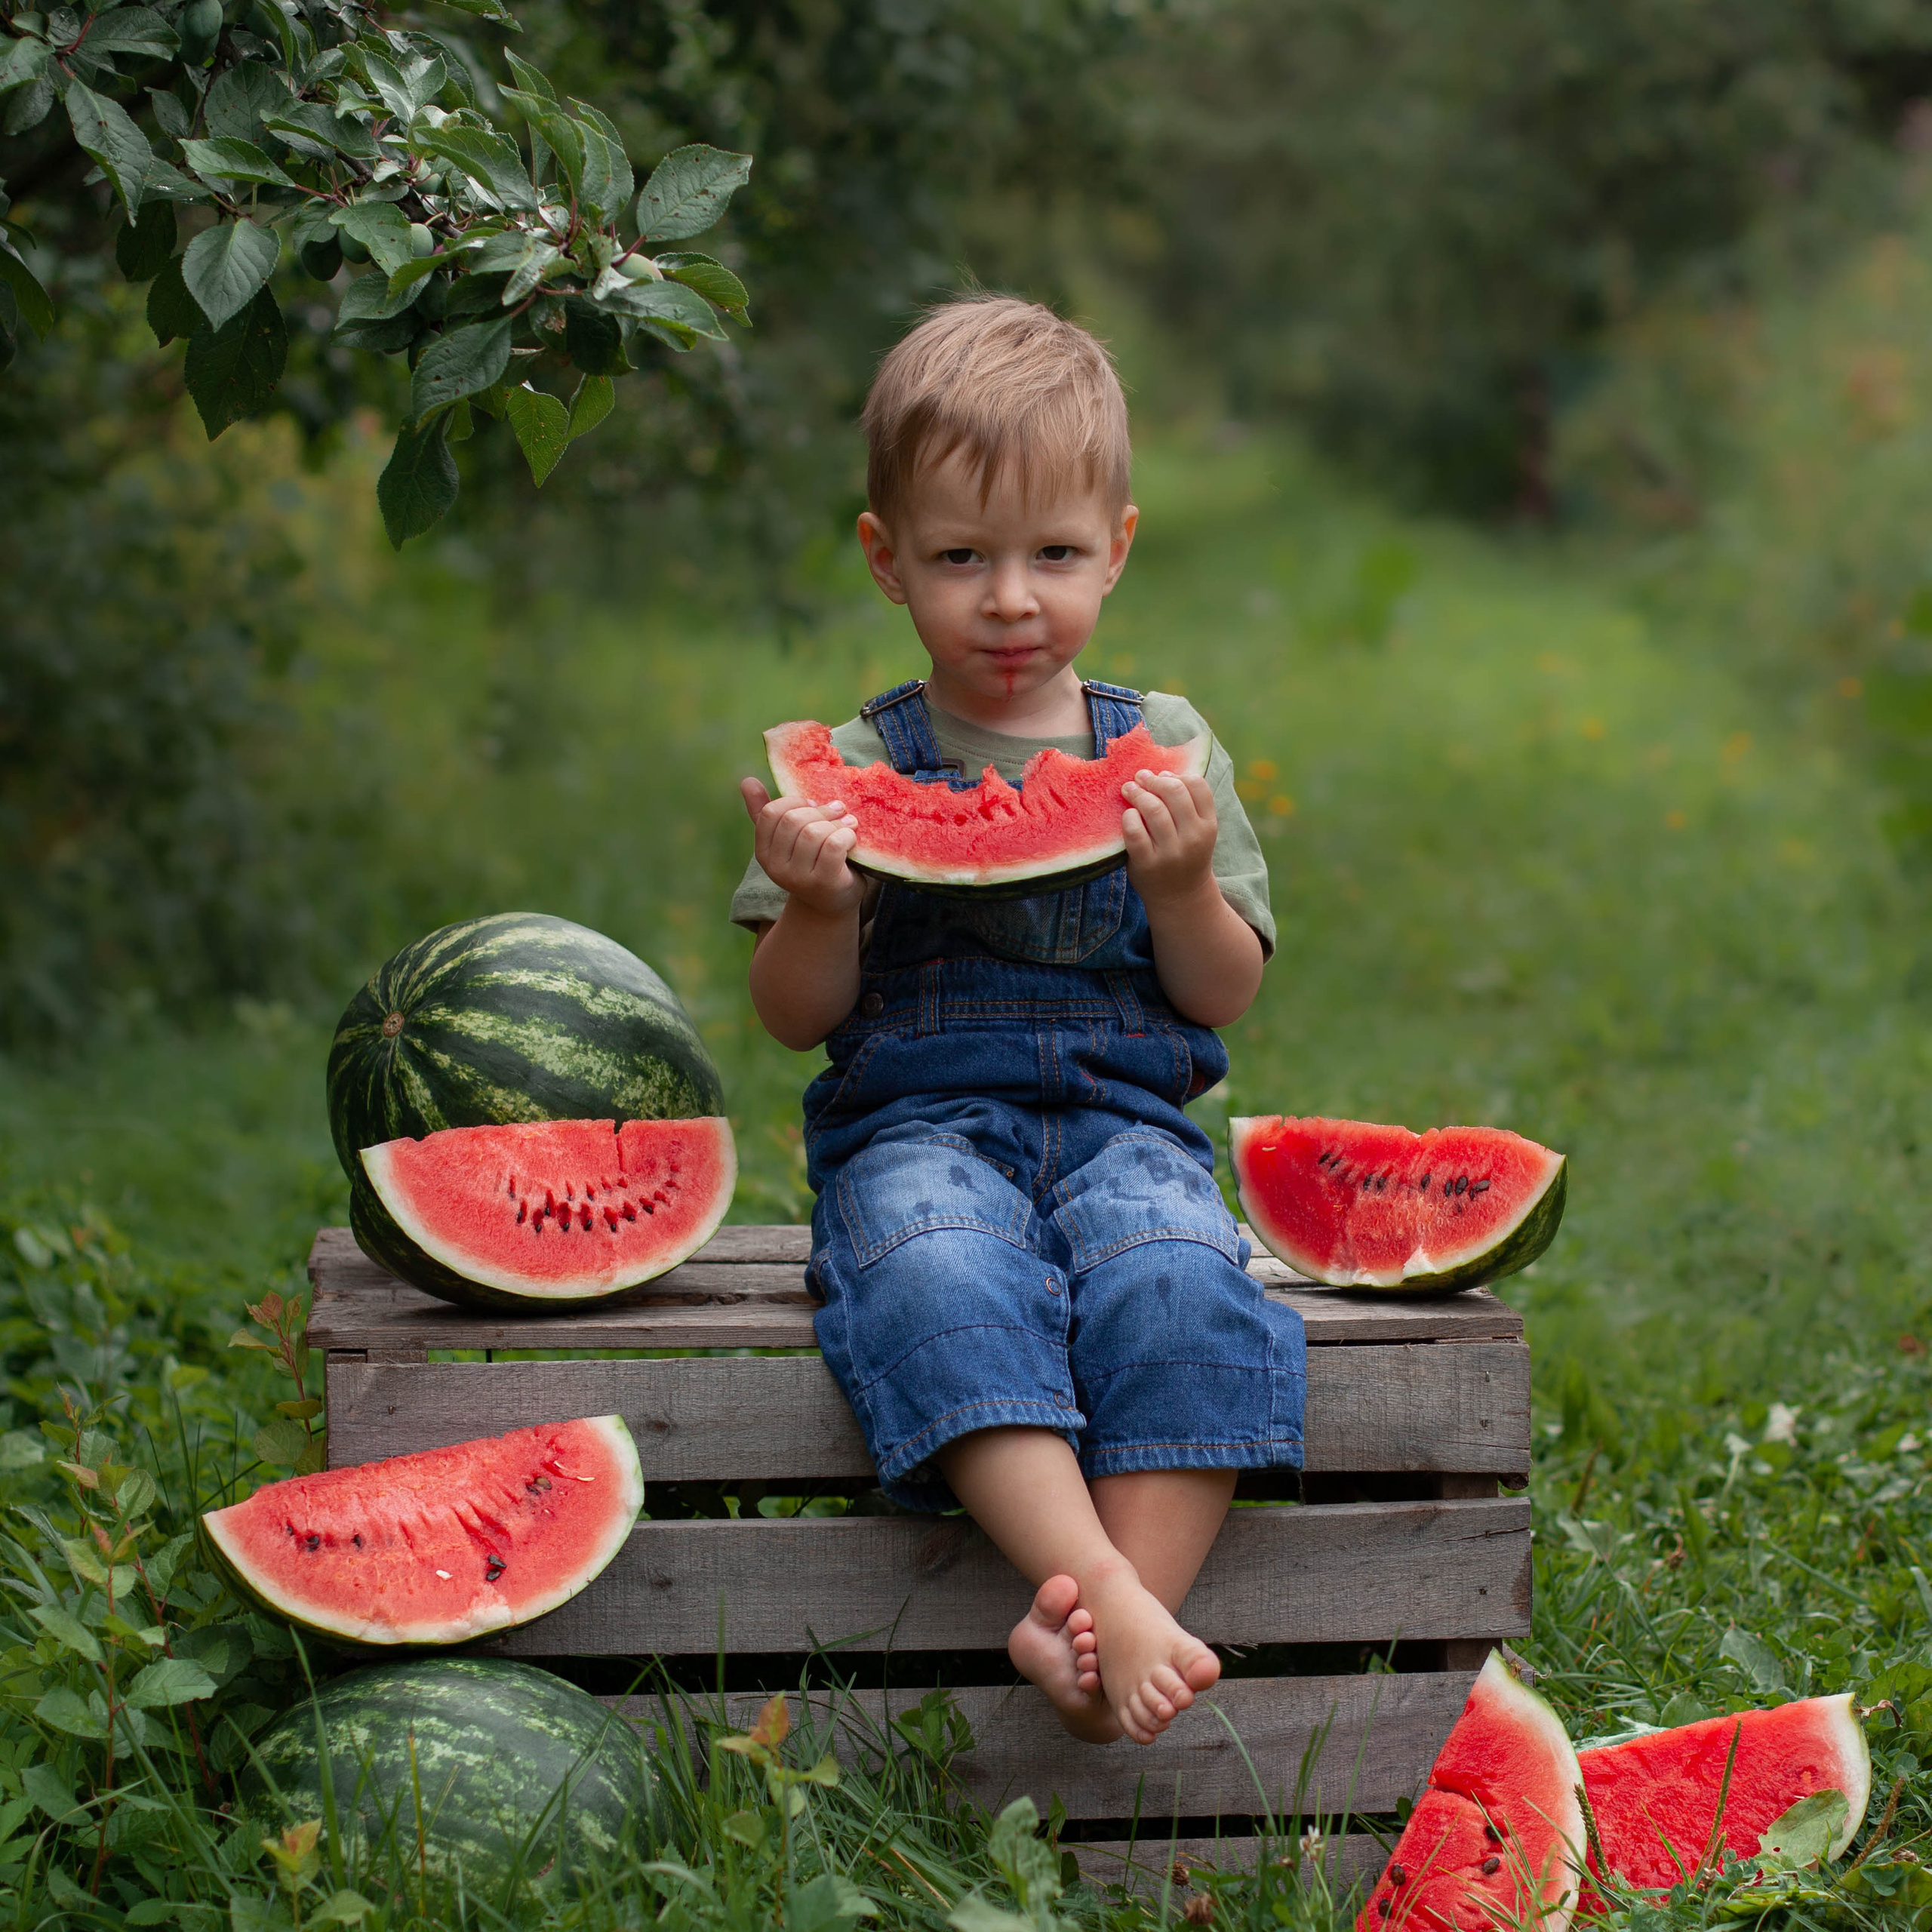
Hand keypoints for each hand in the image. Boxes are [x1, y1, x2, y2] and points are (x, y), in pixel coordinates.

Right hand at [741, 777, 864, 919]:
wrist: (831, 903)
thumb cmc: (811, 863)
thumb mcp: (786, 840)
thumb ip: (764, 812)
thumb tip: (746, 781)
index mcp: (764, 852)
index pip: (771, 813)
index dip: (795, 802)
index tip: (813, 805)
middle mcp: (776, 868)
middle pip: (794, 821)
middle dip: (821, 811)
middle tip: (838, 811)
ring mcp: (798, 878)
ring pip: (814, 833)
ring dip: (837, 823)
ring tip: (849, 824)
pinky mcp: (823, 883)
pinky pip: (834, 846)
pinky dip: (847, 836)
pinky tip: (852, 839)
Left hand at [1122, 768, 1218, 907]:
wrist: (1181, 898)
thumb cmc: (1185, 856)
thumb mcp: (1197, 831)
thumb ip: (1187, 806)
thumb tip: (1160, 772)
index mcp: (1208, 826)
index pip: (1197, 785)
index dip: (1176, 775)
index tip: (1162, 776)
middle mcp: (1193, 838)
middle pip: (1174, 792)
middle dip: (1153, 780)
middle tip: (1140, 777)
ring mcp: (1170, 852)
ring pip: (1153, 809)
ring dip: (1137, 793)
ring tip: (1129, 789)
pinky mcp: (1147, 864)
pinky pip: (1134, 831)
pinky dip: (1128, 817)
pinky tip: (1128, 815)